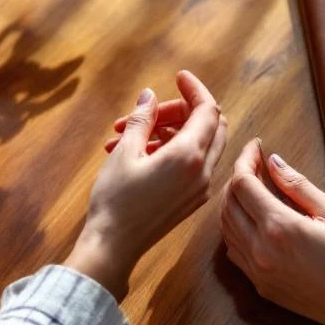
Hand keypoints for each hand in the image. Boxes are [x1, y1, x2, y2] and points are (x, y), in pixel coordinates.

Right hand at [64, 71, 228, 299]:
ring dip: (170, 131)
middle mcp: (203, 172)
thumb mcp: (125, 152)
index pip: (208, 110)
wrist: (113, 247)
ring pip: (200, 145)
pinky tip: (137, 151)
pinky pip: (192, 164)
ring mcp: (199, 188)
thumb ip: (142, 119)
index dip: (195, 89)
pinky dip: (171, 150)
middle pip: (211, 125)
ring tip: (127, 133)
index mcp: (189, 156)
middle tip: (150, 111)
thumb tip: (149, 96)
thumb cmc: (116, 200)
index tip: (178, 77)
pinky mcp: (190, 199)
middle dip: (182, 110)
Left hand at [220, 140, 324, 324]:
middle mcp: (259, 249)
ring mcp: (255, 270)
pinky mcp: (258, 284)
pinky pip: (233, 249)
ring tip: (252, 186)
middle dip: (237, 177)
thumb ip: (297, 185)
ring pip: (226, 226)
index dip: (246, 159)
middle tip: (255, 164)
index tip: (256, 146)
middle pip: (228, 202)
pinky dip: (234, 227)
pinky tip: (252, 219)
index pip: (243, 183)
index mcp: (278, 227)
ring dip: (232, 202)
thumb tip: (272, 161)